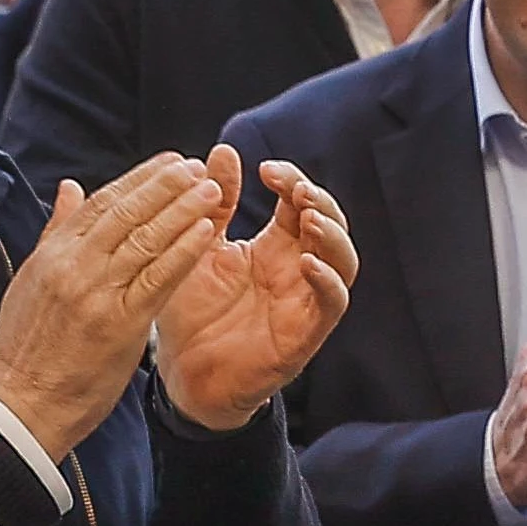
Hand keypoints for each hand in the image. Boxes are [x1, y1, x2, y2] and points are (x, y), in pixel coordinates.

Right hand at [0, 153, 219, 456]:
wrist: (22, 406)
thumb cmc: (27, 351)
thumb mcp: (31, 280)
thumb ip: (56, 232)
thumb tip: (70, 189)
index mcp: (54, 254)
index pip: (102, 202)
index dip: (139, 178)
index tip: (169, 162)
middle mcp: (74, 265)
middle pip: (127, 211)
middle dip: (166, 184)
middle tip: (197, 166)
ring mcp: (97, 293)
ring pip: (146, 238)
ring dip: (183, 209)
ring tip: (210, 189)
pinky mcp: (120, 323)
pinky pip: (158, 278)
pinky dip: (183, 251)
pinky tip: (206, 231)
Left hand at [154, 152, 358, 429]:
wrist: (182, 374)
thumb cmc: (192, 314)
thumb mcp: (198, 248)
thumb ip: (216, 205)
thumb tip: (224, 151)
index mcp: (273, 247)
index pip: (300, 203)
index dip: (293, 181)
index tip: (266, 169)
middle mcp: (296, 272)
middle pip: (331, 225)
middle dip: (320, 201)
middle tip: (296, 189)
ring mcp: (304, 302)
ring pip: (344, 262)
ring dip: (333, 236)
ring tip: (310, 218)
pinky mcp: (305, 335)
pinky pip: (332, 305)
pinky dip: (327, 281)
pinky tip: (308, 262)